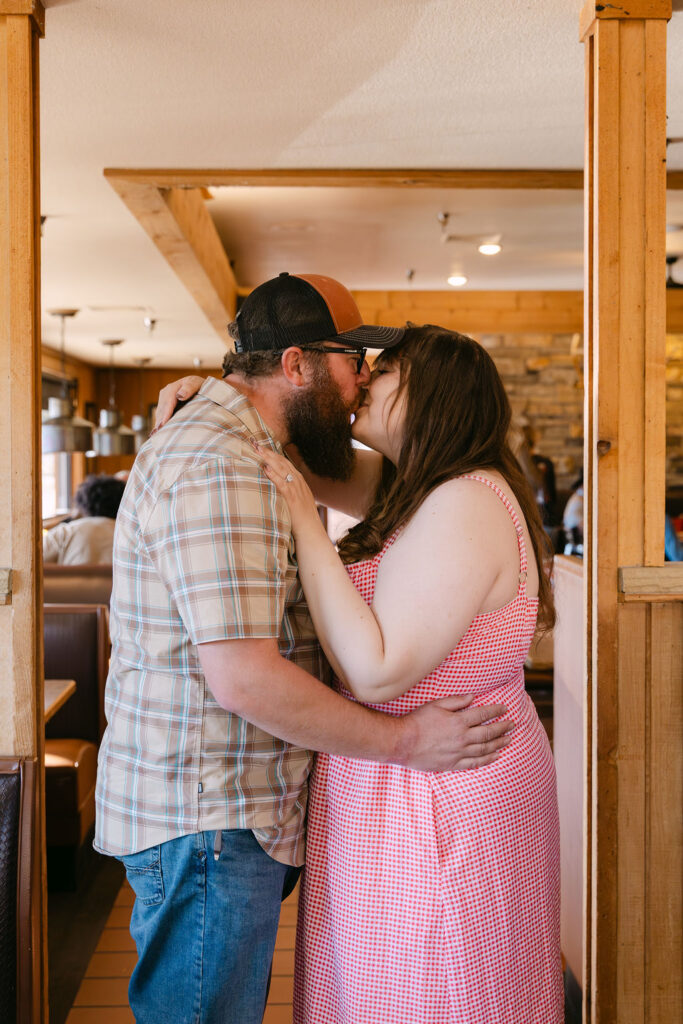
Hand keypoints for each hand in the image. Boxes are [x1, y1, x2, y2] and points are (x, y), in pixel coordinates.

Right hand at [153, 375, 203, 430]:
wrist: (196, 384)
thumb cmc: (198, 385)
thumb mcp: (196, 383)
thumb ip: (189, 388)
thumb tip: (180, 395)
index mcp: (172, 388)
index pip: (168, 403)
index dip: (166, 414)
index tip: (163, 424)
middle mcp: (165, 393)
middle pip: (162, 409)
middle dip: (160, 421)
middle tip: (158, 434)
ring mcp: (163, 400)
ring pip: (159, 413)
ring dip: (158, 423)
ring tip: (157, 434)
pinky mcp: (164, 405)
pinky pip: (160, 415)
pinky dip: (160, 422)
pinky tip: (159, 431)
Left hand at [257, 447, 321, 536]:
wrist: (311, 530)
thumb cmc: (302, 519)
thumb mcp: (297, 500)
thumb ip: (288, 491)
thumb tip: (275, 486)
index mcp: (299, 481)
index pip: (285, 463)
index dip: (273, 454)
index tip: (262, 447)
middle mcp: (298, 482)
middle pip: (282, 462)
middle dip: (269, 452)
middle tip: (256, 444)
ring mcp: (296, 489)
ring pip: (282, 469)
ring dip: (269, 459)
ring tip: (258, 450)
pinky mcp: (293, 498)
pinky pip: (282, 483)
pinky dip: (274, 475)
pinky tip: (266, 468)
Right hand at [395, 694, 514, 771]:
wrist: (402, 742)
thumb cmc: (417, 721)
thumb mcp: (435, 705)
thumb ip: (456, 701)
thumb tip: (473, 697)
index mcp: (458, 721)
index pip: (483, 715)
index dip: (496, 711)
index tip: (505, 708)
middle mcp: (462, 738)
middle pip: (488, 733)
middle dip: (502, 728)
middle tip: (512, 724)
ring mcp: (458, 752)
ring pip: (485, 749)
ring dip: (499, 743)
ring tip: (509, 739)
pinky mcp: (453, 764)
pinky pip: (475, 763)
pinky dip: (488, 759)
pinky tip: (496, 755)